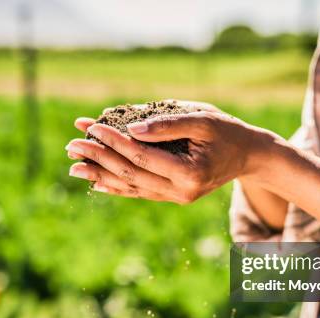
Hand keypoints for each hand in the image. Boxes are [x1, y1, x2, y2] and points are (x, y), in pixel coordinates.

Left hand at [66, 109, 275, 203]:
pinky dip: (117, 187)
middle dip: (99, 158)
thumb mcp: (202, 118)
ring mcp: (177, 198)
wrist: (247, 155)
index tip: (92, 125)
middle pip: (131, 175)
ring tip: (73, 166)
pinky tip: (96, 182)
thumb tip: (131, 129)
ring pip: (132, 187)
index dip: (115, 141)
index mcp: (191, 172)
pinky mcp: (173, 197)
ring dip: (101, 176)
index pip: (143, 157)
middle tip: (72, 144)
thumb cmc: (226, 131)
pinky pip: (140, 193)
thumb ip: (168, 123)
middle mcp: (182, 192)